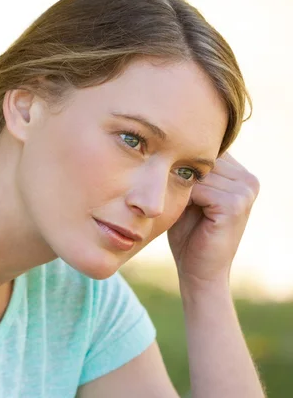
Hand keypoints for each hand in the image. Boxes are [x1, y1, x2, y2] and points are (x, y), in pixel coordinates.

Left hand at [167, 152, 259, 285]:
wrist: (198, 271)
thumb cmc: (187, 234)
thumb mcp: (187, 195)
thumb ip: (187, 172)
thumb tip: (167, 144)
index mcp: (240, 174)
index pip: (205, 151)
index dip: (182, 161)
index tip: (166, 174)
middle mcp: (248, 179)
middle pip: (201, 160)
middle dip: (180, 174)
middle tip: (168, 194)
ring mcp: (245, 191)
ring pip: (198, 174)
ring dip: (181, 188)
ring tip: (179, 207)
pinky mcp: (235, 204)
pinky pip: (199, 189)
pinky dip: (186, 200)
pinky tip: (186, 214)